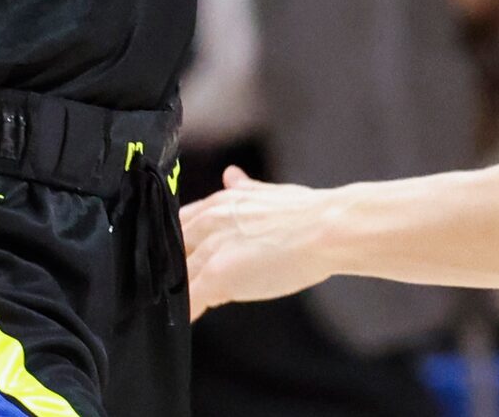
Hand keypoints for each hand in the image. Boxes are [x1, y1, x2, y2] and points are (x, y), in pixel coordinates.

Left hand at [180, 167, 337, 315]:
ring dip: (177, 292)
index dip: (179, 243)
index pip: (181, 224)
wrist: (325, 230)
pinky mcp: (217, 276)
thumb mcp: (267, 192)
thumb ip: (243, 188)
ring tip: (175, 308)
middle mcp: (208, 222)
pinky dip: (185, 312)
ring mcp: (211, 249)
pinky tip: (184, 323)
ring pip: (178, 276)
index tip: (180, 257)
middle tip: (174, 287)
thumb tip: (230, 175)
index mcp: (218, 202)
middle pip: (173, 250)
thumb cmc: (307, 214)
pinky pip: (189, 300)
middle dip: (173, 269)